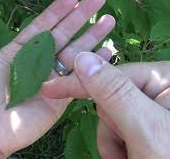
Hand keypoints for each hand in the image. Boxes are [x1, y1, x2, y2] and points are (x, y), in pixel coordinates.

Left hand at [0, 0, 114, 157]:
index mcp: (17, 52)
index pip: (41, 26)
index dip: (57, 12)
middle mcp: (36, 63)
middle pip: (63, 35)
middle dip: (80, 17)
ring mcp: (49, 80)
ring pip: (75, 54)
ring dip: (92, 37)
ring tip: (108, 20)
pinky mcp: (59, 97)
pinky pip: (79, 79)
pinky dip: (94, 66)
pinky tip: (108, 52)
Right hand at [45, 52, 169, 157]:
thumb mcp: (144, 128)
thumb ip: (113, 92)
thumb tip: (82, 58)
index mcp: (166, 78)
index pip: (111, 75)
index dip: (79, 83)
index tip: (49, 88)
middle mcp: (161, 89)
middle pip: (111, 99)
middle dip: (111, 127)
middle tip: (126, 150)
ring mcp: (156, 108)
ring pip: (113, 118)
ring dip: (114, 142)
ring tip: (130, 158)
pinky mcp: (150, 124)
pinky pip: (120, 130)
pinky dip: (120, 148)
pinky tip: (132, 157)